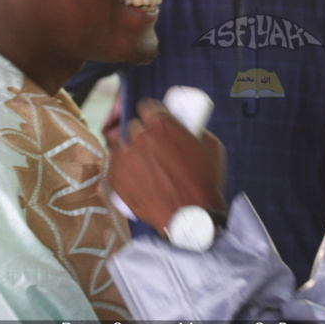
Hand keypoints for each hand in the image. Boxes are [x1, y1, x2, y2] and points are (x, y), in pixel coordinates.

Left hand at [110, 99, 226, 234]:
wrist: (191, 216)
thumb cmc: (204, 182)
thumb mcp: (211, 146)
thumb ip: (194, 131)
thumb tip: (186, 128)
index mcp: (163, 124)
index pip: (147, 107)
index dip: (150, 114)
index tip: (152, 120)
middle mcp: (141, 136)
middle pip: (135, 127)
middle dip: (142, 134)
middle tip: (152, 147)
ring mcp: (126, 157)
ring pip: (121, 146)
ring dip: (130, 151)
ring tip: (142, 164)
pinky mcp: (116, 178)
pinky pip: (113, 166)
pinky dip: (122, 169)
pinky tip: (134, 176)